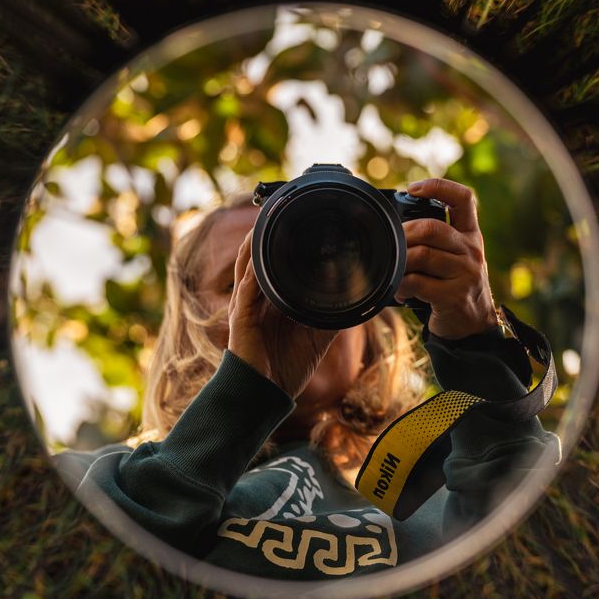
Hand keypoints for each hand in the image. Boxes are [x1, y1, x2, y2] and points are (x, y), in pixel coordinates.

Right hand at [227, 230, 340, 398]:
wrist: (266, 395)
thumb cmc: (286, 367)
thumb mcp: (317, 335)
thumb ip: (332, 315)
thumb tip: (356, 299)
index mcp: (272, 298)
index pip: (274, 260)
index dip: (282, 238)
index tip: (298, 216)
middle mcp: (256, 296)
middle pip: (257, 253)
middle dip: (267, 228)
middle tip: (283, 203)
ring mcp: (246, 303)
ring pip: (248, 261)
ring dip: (256, 238)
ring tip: (268, 214)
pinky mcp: (242, 315)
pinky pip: (246, 284)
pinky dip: (252, 266)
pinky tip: (260, 249)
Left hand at [394, 178, 497, 340]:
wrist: (474, 324)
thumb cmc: (456, 285)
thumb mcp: (456, 256)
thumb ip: (438, 238)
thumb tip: (396, 225)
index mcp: (470, 234)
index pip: (463, 198)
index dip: (438, 187)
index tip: (414, 188)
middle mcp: (471, 250)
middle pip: (431, 228)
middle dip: (404, 234)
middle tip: (392, 245)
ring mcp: (465, 274)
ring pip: (421, 255)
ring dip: (400, 264)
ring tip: (395, 273)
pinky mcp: (454, 296)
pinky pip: (417, 283)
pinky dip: (402, 286)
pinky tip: (400, 292)